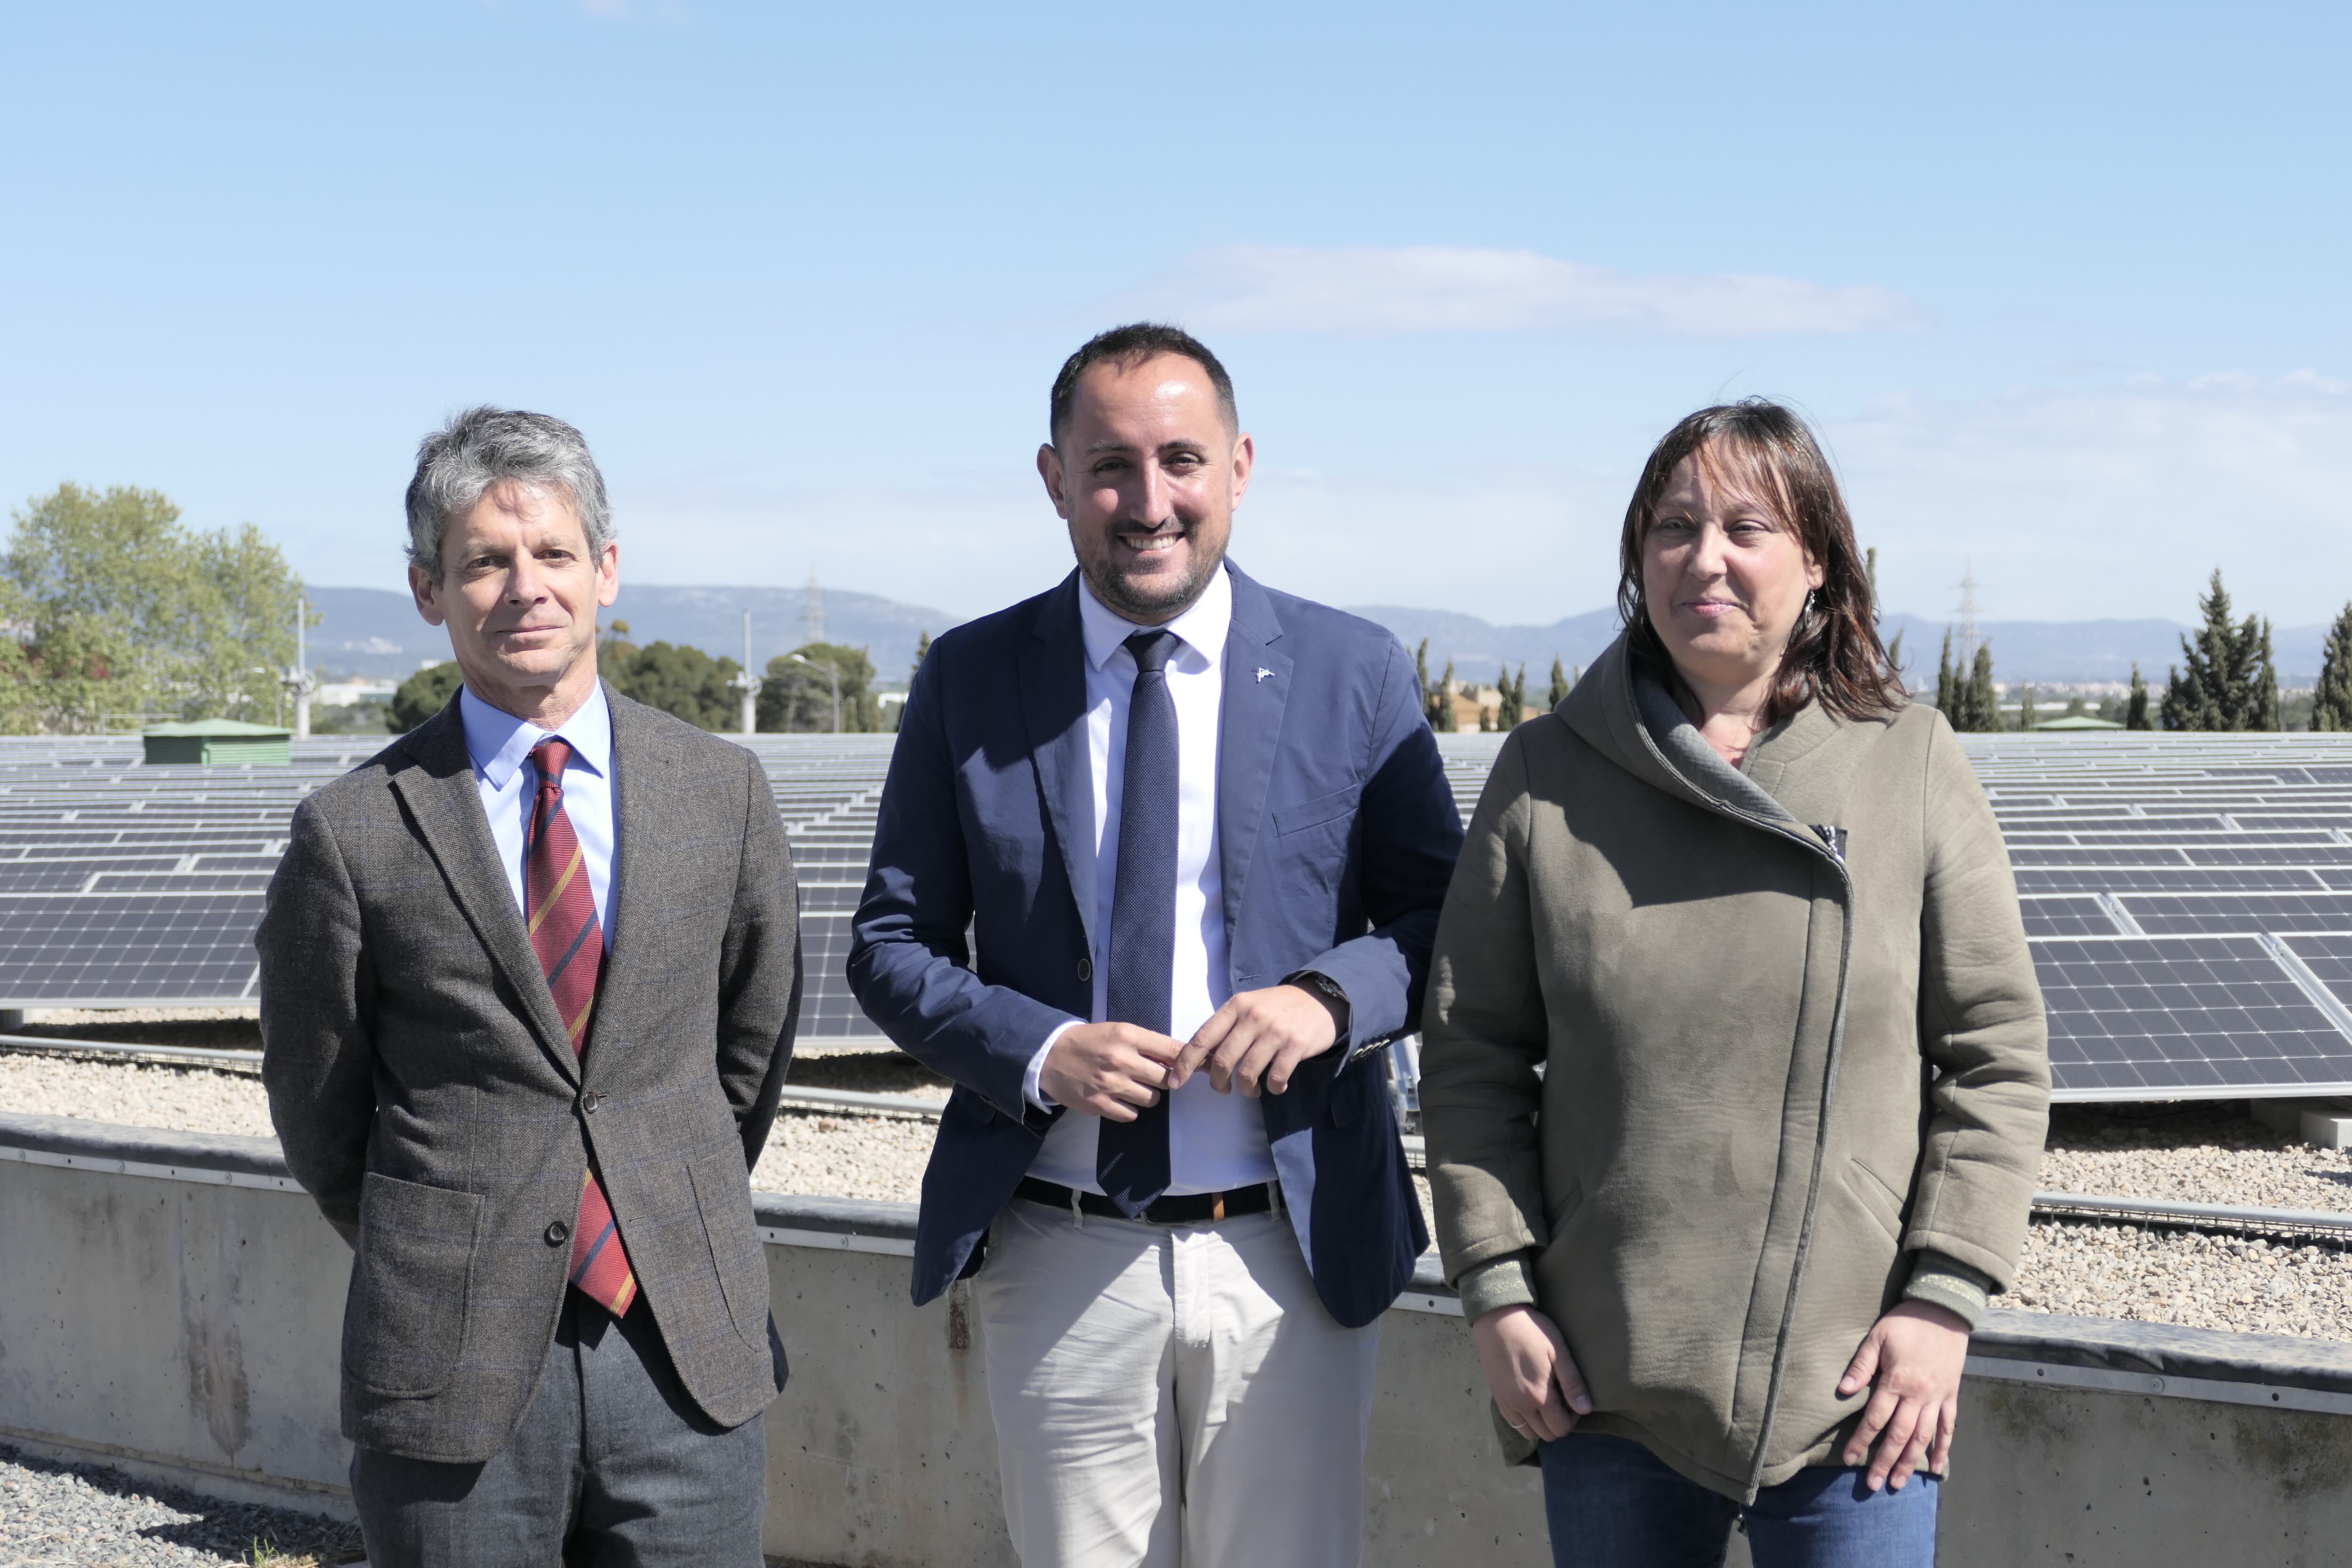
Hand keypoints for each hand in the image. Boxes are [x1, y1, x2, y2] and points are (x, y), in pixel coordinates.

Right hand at [1039, 1022, 1181, 1120]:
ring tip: (1134, 1087)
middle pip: (1166, 1078)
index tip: (1189, 1065)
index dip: (1186, 1059)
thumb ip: (1146, 1044)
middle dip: (1164, 1079)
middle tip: (1152, 1077)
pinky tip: (1120, 1099)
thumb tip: (1177, 1058)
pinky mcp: (1100, 1104)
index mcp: (1128, 1036)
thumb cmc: (1089, 1041)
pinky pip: (1132, 1114)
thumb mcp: (1117, 1031)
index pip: (1172, 1050)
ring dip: (1148, 1095)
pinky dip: (1130, 1109)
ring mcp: (1111, 1085)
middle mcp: (1122, 1060)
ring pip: (1152, 1099)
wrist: (1051, 1055)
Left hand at [1168, 982, 1340, 1096]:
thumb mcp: (1249, 1006)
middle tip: (1223, 1089)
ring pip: (1247, 1073)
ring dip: (1246, 1090)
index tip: (1175, 1082)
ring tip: (1251, 1090)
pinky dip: (1273, 1089)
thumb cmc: (1278, 1007)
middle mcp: (1253, 1017)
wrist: (1321, 998)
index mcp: (1235, 1006)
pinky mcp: (1296, 1045)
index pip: (1203, 1038)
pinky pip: (1276, 1078)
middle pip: (1223, 1061)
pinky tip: (1275, 1087)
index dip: (1185, 1063)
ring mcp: (1275, 1031)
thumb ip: (1226, 1027)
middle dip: (1218, 1083)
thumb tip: (1200, 1059)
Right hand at [1471, 1305, 1592, 1442]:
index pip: (1561, 1427)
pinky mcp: (1496, 1396)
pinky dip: (1525, 1419)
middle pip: (1546, 1434)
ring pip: (1528, 1432)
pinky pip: (1513, 1422)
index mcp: (1538, 1396)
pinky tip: (1529, 1400)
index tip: (1574, 1399)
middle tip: (1562, 1400)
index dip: (1573, 1418)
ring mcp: (1506, 1402)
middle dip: (1559, 1423)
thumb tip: (1586, 1410)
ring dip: (1541, 1424)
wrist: (1497, 1318)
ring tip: (1546, 1402)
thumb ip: (1572, 1384)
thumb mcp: (1558, 1352)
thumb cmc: (1532, 1331)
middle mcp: (1520, 1406)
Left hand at [1838, 1300, 1968, 1490]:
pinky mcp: (1952, 1396)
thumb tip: (1843, 1390)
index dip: (1861, 1441)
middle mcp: (1919, 1395)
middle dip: (1885, 1461)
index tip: (1848, 1459)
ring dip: (1911, 1462)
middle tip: (1873, 1485)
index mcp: (1897, 1381)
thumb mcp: (1877, 1337)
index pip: (1875, 1419)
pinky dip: (1944, 1449)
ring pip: (1924, 1438)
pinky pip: (1949, 1428)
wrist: (1945, 1311)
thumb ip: (1861, 1366)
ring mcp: (1938, 1397)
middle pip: (1899, 1435)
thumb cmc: (1906, 1322)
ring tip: (1899, 1483)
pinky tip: (1937, 1468)